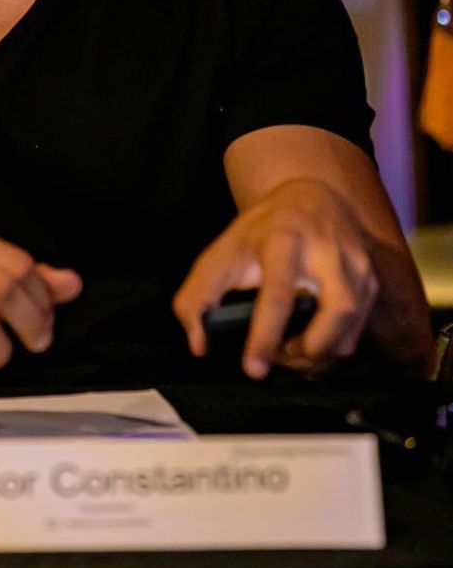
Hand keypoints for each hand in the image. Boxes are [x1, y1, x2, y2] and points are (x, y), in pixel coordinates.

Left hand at [172, 178, 378, 378]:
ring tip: (292, 351)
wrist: (312, 197)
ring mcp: (355, 265)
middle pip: (336, 312)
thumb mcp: (222, 252)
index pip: (277, 294)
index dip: (265, 336)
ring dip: (321, 354)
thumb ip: (197, 297)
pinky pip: (357, 330)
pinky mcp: (370, 281)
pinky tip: (311, 342)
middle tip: (282, 357)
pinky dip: (333, 347)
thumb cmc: (262, 230)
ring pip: (351, 327)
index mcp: (283, 240)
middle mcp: (327, 251)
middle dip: (311, 349)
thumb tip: (198, 345)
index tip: (253, 369)